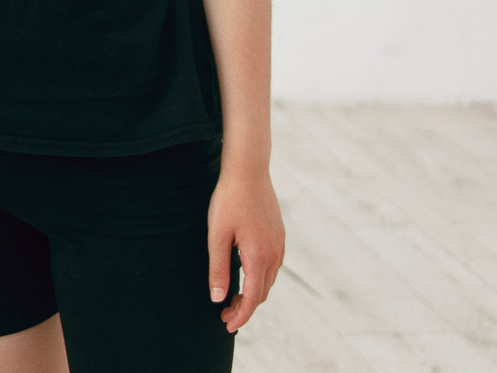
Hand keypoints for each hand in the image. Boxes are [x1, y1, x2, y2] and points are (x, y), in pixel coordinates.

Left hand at [207, 162, 284, 331]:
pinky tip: (246, 275)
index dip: (240, 315)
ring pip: (268, 280)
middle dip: (245, 307)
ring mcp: (279, 244)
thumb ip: (218, 269)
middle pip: (262, 292)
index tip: (227, 325)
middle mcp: (274, 254)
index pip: (252, 298)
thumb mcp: (217, 235)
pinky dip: (260, 278)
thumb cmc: (228, 201)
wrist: (248, 170)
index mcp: (259, 257)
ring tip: (233, 298)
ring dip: (253, 293)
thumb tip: (218, 298)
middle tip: (224, 314)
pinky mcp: (279, 235)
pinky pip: (272, 265)